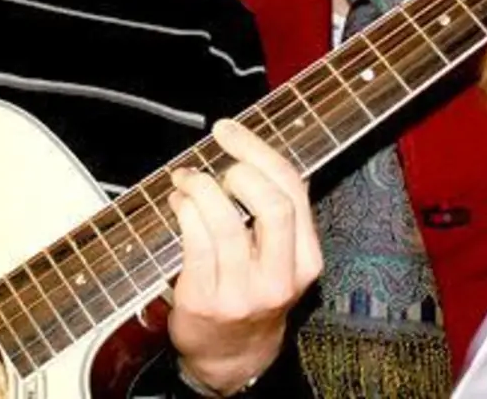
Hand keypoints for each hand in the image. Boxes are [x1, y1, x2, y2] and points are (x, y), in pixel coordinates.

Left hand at [165, 119, 321, 394]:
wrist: (232, 355)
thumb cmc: (254, 293)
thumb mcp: (282, 257)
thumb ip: (277, 211)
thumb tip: (251, 151)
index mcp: (307, 260)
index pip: (292, 191)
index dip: (258, 151)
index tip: (230, 131)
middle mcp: (280, 277)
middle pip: (272, 205)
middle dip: (239, 169)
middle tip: (217, 163)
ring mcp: (242, 292)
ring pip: (225, 222)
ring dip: (200, 188)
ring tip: (187, 180)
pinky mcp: (206, 301)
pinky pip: (194, 242)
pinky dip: (183, 210)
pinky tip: (179, 203)